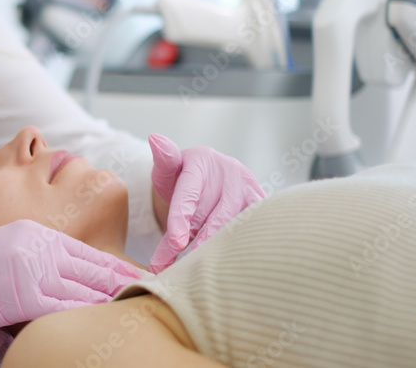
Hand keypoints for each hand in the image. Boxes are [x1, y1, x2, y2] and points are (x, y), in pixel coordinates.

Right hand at [0, 219, 140, 328]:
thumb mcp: (13, 247)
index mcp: (39, 235)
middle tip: (152, 294)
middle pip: (91, 269)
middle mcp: (39, 247)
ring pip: (81, 289)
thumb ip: (43, 257)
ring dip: (108, 302)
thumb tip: (77, 278)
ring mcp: (30, 269)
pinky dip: (82, 315)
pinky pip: (60, 308)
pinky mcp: (21, 294)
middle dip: (122, 284)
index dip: (116, 268)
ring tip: (133, 311)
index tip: (141, 277)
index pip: (87, 254)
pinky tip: (99, 322)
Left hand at [148, 133, 264, 272]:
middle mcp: (230, 174)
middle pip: (212, 216)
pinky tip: (229, 270)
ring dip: (216, 250)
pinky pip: (252, 230)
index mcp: (202, 162)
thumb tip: (155, 139)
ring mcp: (249, 189)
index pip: (189, 194)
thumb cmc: (183, 175)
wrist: (211, 175)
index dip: (181, 219)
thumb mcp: (168, 167)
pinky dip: (240, 248)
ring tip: (198, 276)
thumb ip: (163, 161)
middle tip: (173, 269)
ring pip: (234, 226)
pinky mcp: (261, 205)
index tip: (175, 243)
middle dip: (194, 245)